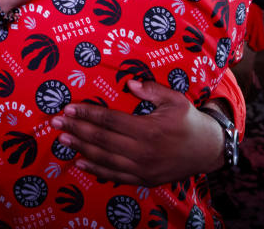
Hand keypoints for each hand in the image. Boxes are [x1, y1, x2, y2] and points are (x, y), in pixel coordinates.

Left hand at [50, 80, 224, 185]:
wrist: (208, 151)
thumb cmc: (189, 121)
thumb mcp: (176, 99)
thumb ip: (152, 90)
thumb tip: (130, 83)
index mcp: (148, 130)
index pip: (109, 121)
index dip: (87, 114)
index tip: (69, 108)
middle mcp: (142, 152)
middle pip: (101, 140)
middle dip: (76, 130)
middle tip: (55, 122)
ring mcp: (142, 169)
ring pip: (104, 159)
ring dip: (80, 149)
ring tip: (61, 139)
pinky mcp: (144, 180)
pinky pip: (115, 176)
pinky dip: (96, 170)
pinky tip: (81, 162)